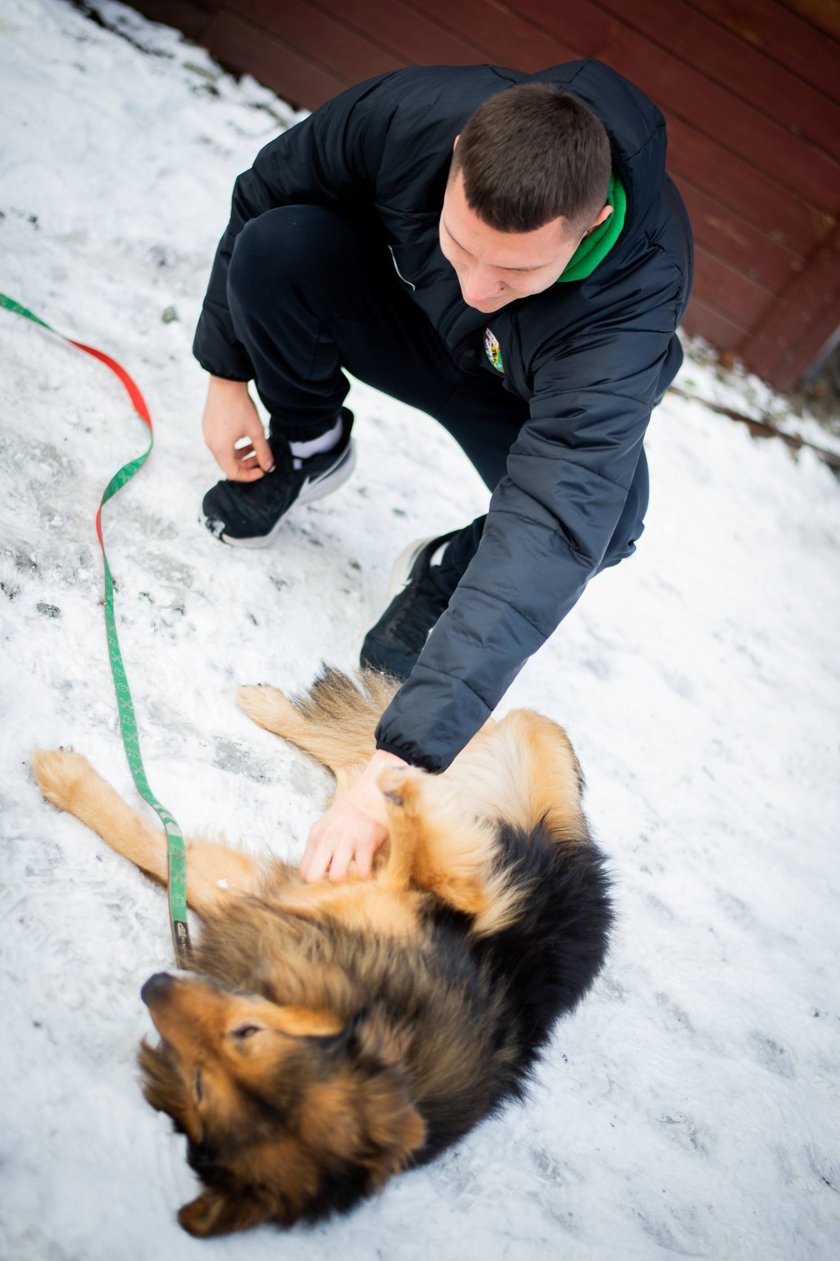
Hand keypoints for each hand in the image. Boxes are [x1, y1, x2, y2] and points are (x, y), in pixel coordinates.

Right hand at [202, 376, 274, 481]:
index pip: (233, 473)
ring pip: (225, 454)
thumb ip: (263, 452)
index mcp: (220, 448)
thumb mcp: (256, 431)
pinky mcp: (208, 426)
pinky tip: (245, 436)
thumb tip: (269, 468)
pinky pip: (220, 444)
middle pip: (228, 465)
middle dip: (247, 464)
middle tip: (261, 458)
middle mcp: (210, 444)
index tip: (262, 470)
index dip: (250, 475)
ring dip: (241, 455)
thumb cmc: (241, 406)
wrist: (226, 382)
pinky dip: (233, 446)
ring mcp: (207, 434)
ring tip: (256, 446)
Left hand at [300, 750, 407, 882]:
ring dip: (347, 883)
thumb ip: (322, 845)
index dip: (316, 882)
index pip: (304, 871)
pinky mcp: (365, 843)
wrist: (373, 790)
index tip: (328, 882)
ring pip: (336, 877)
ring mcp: (346, 841)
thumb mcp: (329, 824)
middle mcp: (327, 839)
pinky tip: (370, 871)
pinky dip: (366, 877)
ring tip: (355, 878)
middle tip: (339, 885)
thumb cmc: (353, 810)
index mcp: (316, 836)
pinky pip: (362, 872)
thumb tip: (323, 872)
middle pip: (313, 877)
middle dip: (325, 887)